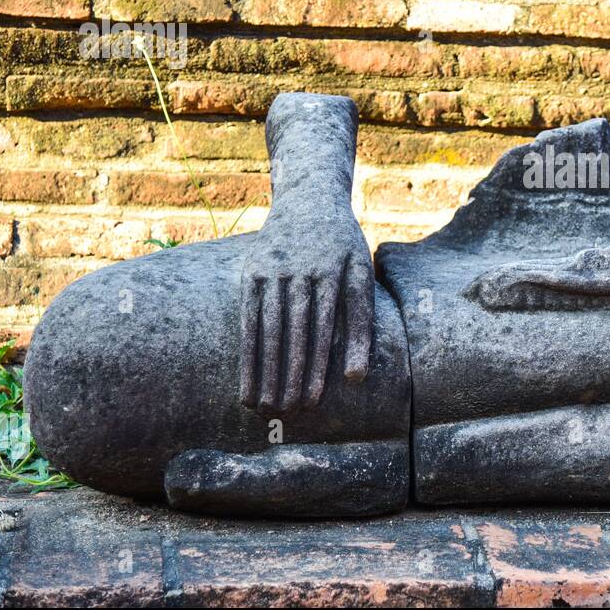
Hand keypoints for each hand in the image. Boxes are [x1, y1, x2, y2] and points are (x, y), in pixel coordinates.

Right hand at [237, 213, 372, 416]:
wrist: (309, 197)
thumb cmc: (343, 245)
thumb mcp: (362, 273)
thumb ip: (362, 323)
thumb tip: (357, 378)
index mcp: (333, 271)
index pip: (323, 327)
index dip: (316, 365)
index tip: (313, 399)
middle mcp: (300, 271)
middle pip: (293, 332)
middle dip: (289, 374)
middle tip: (288, 412)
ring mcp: (272, 271)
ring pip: (268, 329)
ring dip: (265, 370)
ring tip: (265, 407)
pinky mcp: (251, 273)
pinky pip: (247, 320)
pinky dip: (246, 354)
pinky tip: (246, 384)